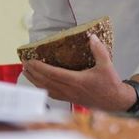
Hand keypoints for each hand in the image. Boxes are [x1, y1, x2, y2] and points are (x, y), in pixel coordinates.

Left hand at [21, 35, 136, 110]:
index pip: (53, 74)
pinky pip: (51, 94)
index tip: (30, 60)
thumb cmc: (110, 83)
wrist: (115, 101)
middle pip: (45, 81)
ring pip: (46, 89)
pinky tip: (38, 83)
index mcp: (77, 81)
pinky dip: (42, 87)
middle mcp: (69, 90)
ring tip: (26, 71)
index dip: (40, 67)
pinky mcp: (69, 99)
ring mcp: (68, 96)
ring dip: (34, 80)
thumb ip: (99, 50)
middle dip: (33, 72)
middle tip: (24, 63)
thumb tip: (92, 37)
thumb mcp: (107, 65)